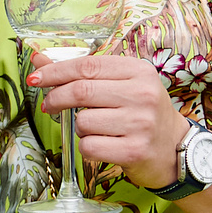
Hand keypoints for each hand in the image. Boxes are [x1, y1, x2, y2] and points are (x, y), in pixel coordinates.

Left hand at [31, 52, 185, 189]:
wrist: (175, 149)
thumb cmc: (141, 113)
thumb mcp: (120, 85)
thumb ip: (81, 73)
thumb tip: (38, 61)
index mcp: (138, 71)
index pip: (87, 65)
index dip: (55, 71)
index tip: (36, 78)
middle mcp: (142, 94)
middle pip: (81, 91)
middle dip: (56, 98)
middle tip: (50, 105)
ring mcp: (140, 124)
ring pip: (82, 122)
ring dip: (77, 127)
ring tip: (95, 129)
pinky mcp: (135, 151)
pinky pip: (89, 147)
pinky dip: (86, 146)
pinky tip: (102, 145)